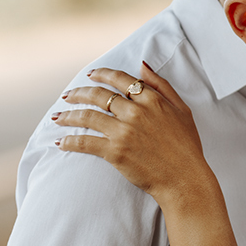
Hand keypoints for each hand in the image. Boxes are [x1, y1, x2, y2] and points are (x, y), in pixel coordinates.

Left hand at [54, 63, 217, 202]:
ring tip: (58, 117)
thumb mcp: (182, 111)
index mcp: (152, 100)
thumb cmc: (187, 148)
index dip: (102, 75)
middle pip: (98, 95)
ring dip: (69, 115)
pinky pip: (85, 142)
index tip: (91, 75)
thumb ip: (162, 86)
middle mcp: (135, 112)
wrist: (185, 180)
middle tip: (67, 95)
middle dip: (78, 93)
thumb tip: (143, 66)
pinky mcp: (115, 152)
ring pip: (87, 116)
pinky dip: (70, 141)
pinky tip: (61, 142)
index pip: (120, 79)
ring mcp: (124, 132)